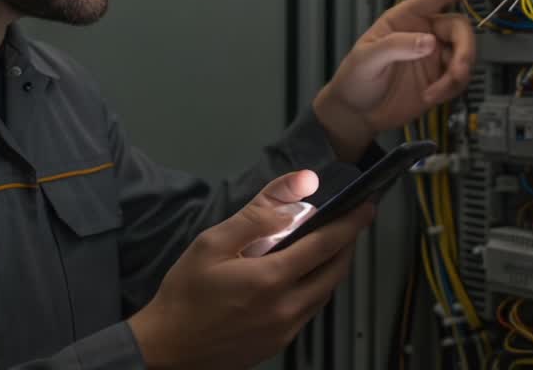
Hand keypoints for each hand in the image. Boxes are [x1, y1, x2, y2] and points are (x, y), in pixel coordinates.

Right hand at [128, 171, 374, 369]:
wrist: (167, 348)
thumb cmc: (184, 295)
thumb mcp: (213, 243)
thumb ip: (259, 213)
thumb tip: (299, 186)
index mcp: (271, 279)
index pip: (327, 244)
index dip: (350, 223)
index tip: (365, 208)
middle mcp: (286, 308)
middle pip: (335, 271)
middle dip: (347, 244)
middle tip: (348, 224)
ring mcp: (285, 330)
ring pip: (325, 293)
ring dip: (332, 267)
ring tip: (324, 246)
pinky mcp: (279, 343)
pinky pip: (310, 311)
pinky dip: (315, 288)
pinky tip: (299, 276)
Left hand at [313, 0, 493, 159]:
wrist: (358, 114)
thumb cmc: (355, 79)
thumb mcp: (367, 59)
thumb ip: (396, 47)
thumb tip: (429, 42)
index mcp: (404, 19)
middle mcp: (423, 33)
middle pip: (459, 29)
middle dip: (465, 49)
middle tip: (457, 71)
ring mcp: (433, 56)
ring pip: (464, 54)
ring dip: (458, 74)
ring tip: (437, 91)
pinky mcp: (439, 78)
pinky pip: (459, 78)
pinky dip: (452, 88)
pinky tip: (432, 96)